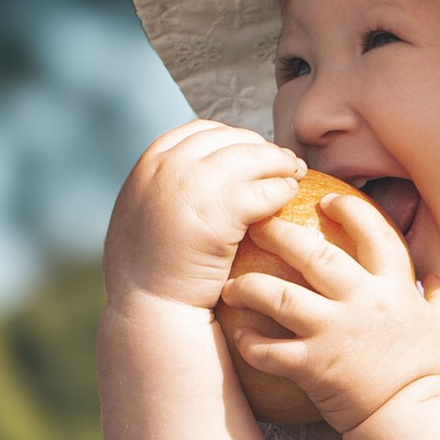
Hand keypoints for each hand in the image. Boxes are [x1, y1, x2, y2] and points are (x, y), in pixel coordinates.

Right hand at [104, 123, 303, 311]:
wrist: (151, 307)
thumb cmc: (151, 273)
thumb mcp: (143, 215)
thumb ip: (164, 188)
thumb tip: (191, 173)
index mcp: (150, 163)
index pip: (202, 132)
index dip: (232, 139)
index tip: (250, 154)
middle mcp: (170, 165)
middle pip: (232, 139)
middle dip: (261, 148)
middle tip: (283, 162)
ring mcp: (195, 184)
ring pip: (254, 157)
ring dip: (280, 163)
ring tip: (296, 174)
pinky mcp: (221, 210)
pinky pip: (266, 189)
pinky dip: (283, 189)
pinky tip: (292, 197)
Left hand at [220, 188, 439, 434]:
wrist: (410, 422)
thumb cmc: (429, 376)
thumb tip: (437, 281)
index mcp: (394, 287)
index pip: (372, 232)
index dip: (349, 210)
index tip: (327, 201)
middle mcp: (362, 302)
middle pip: (313, 254)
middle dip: (280, 234)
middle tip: (258, 227)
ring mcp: (333, 333)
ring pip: (278, 296)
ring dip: (249, 286)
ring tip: (232, 285)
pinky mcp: (312, 366)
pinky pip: (269, 350)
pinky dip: (250, 344)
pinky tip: (239, 337)